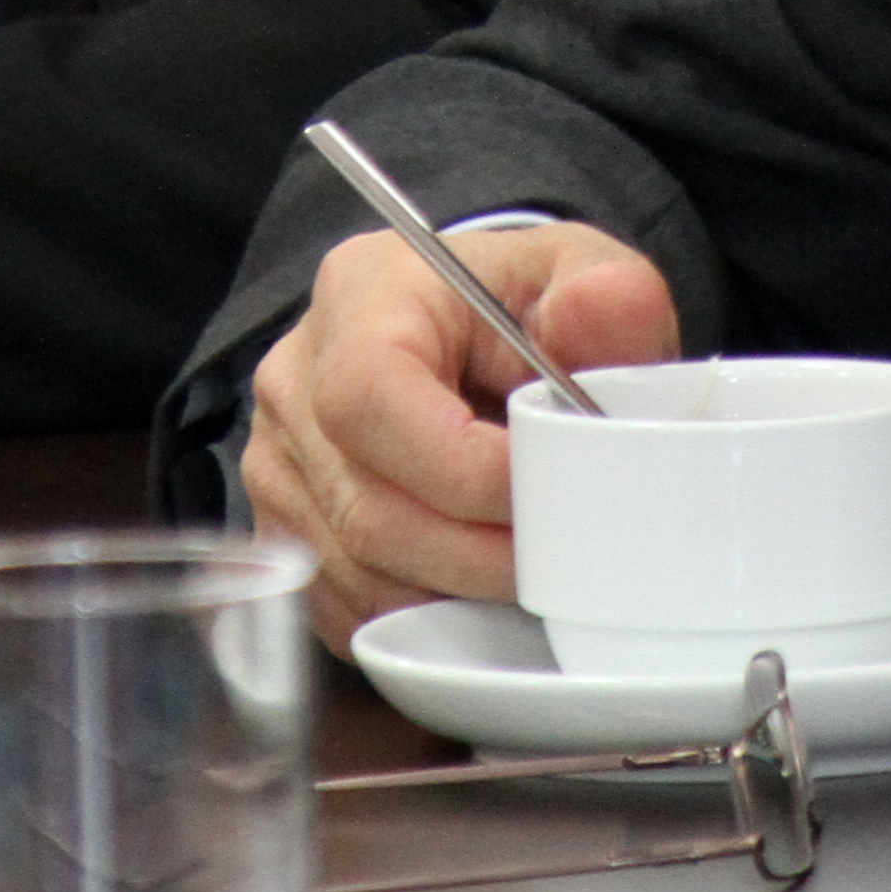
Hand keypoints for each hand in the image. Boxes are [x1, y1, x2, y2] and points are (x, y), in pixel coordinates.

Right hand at [242, 219, 679, 651]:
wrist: (475, 333)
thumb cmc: (519, 305)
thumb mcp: (579, 274)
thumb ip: (610, 294)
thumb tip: (605, 309)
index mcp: (361, 296)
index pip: (373, 397)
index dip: (466, 471)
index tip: (551, 495)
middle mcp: (297, 383)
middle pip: (368, 507)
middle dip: (483, 555)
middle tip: (566, 557)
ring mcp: (281, 465)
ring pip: (361, 573)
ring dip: (460, 595)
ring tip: (534, 568)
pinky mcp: (288, 533)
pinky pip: (350, 608)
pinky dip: (427, 617)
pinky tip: (484, 586)